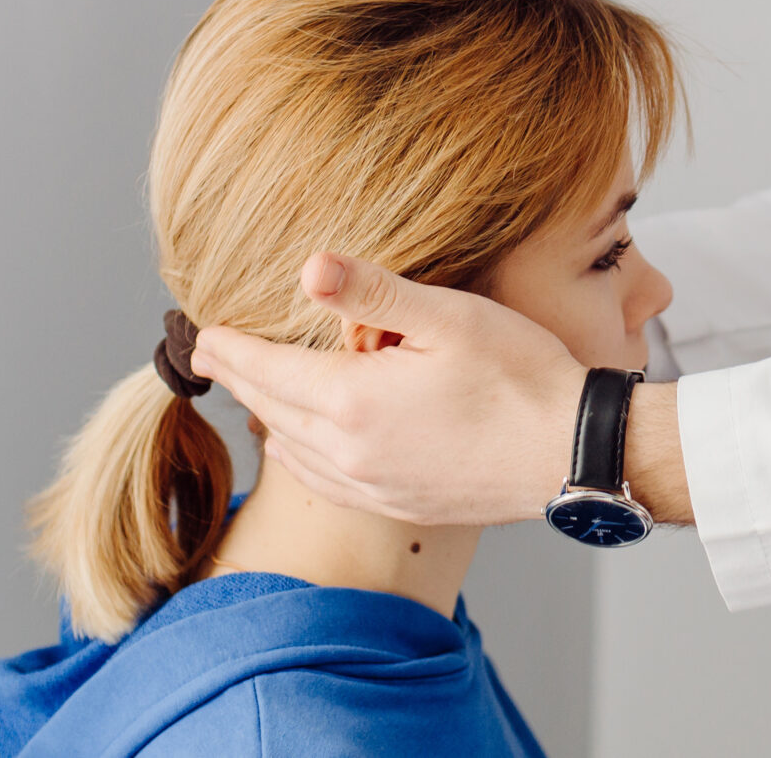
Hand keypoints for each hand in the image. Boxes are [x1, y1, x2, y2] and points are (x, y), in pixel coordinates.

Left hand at [189, 252, 585, 527]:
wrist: (570, 453)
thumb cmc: (520, 376)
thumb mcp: (449, 316)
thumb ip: (374, 292)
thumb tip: (307, 267)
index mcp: (353, 400)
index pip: (267, 370)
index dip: (229, 348)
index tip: (200, 333)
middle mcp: (350, 451)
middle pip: (271, 409)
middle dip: (237, 378)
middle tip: (208, 355)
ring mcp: (372, 485)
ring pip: (293, 449)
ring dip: (266, 415)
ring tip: (252, 390)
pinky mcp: (397, 503)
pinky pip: (324, 480)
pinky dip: (299, 454)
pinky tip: (301, 444)